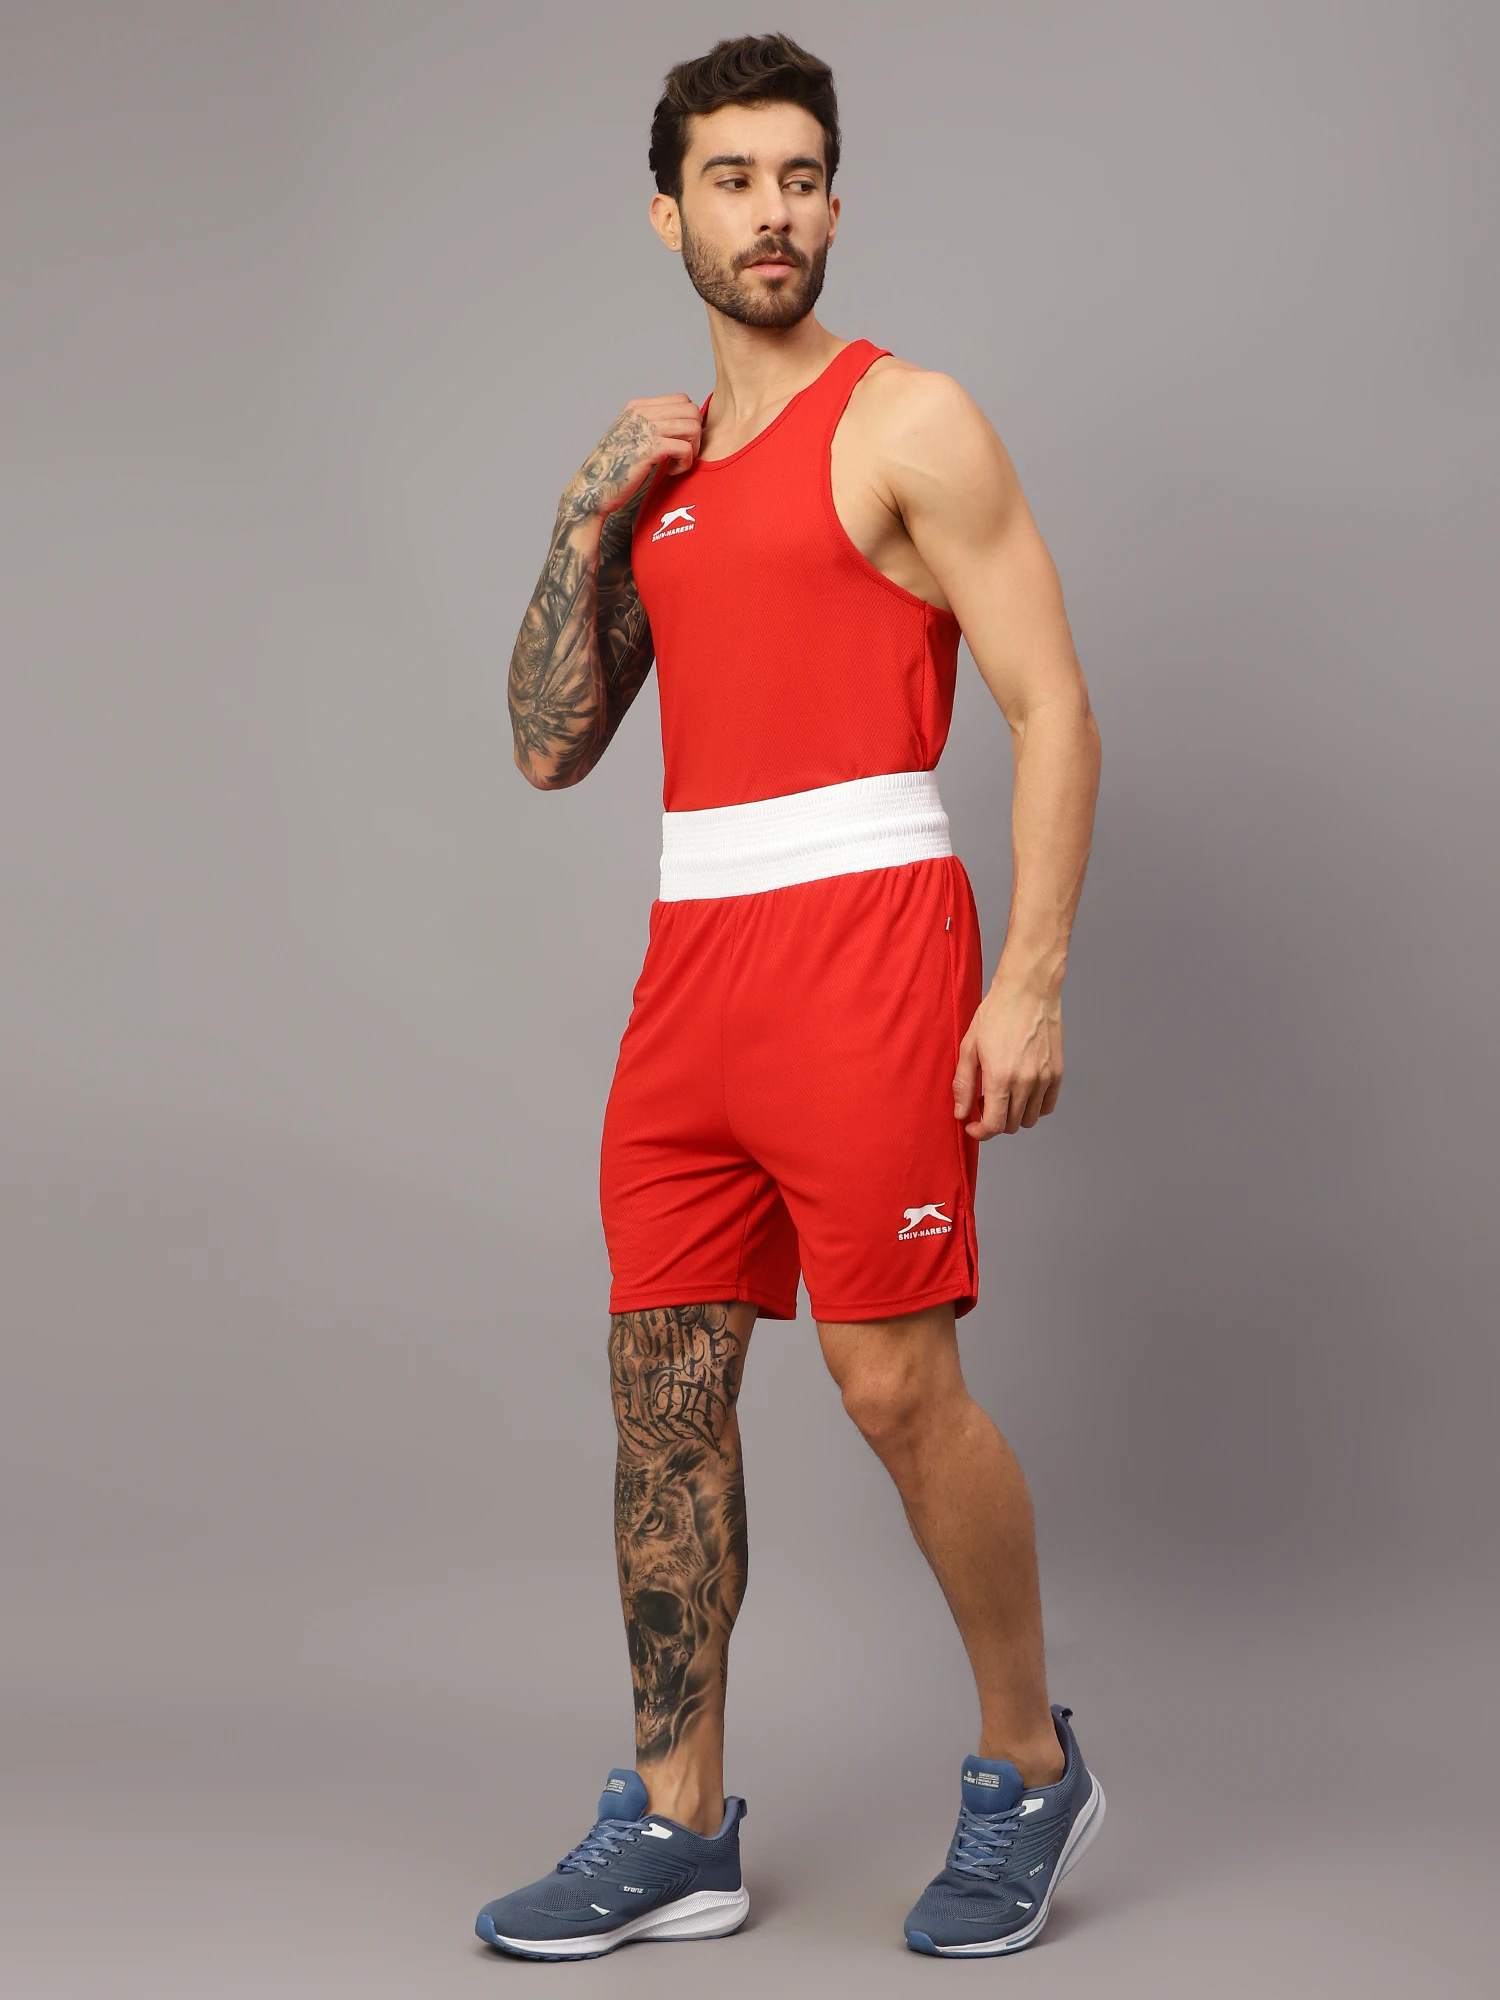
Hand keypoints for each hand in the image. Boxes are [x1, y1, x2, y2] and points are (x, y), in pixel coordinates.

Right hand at [561, 395, 701, 522]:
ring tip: (677, 464)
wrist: (594, 490)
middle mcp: (642, 412)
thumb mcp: (632, 437)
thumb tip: (684, 424)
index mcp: (638, 407)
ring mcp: (645, 429)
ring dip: (692, 450)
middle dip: (695, 435)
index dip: (689, 422)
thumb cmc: (615, 469)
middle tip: (683, 455)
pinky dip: (685, 463)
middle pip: (691, 411)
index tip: (679, 442)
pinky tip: (672, 472)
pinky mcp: (650, 449)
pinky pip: (685, 448)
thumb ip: (652, 426)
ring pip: (692, 427)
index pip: (682, 400)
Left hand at [952, 974, 1062, 1138]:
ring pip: (1030, 1119)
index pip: (994, 1125)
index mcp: (1001, 1077)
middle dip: (994, 1121)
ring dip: (1013, 1116)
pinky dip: (1033, 1107)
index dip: (981, 1132)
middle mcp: (1026, 1082)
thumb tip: (961, 1113)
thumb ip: (963, 1084)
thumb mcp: (970, 1047)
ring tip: (1002, 1096)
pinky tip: (1021, 1092)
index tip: (973, 1126)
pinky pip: (1047, 1106)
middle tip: (983, 1102)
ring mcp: (1045, 1078)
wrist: (1028, 991)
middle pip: (1011, 1125)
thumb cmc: (996, 1014)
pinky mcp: (1057, 1072)